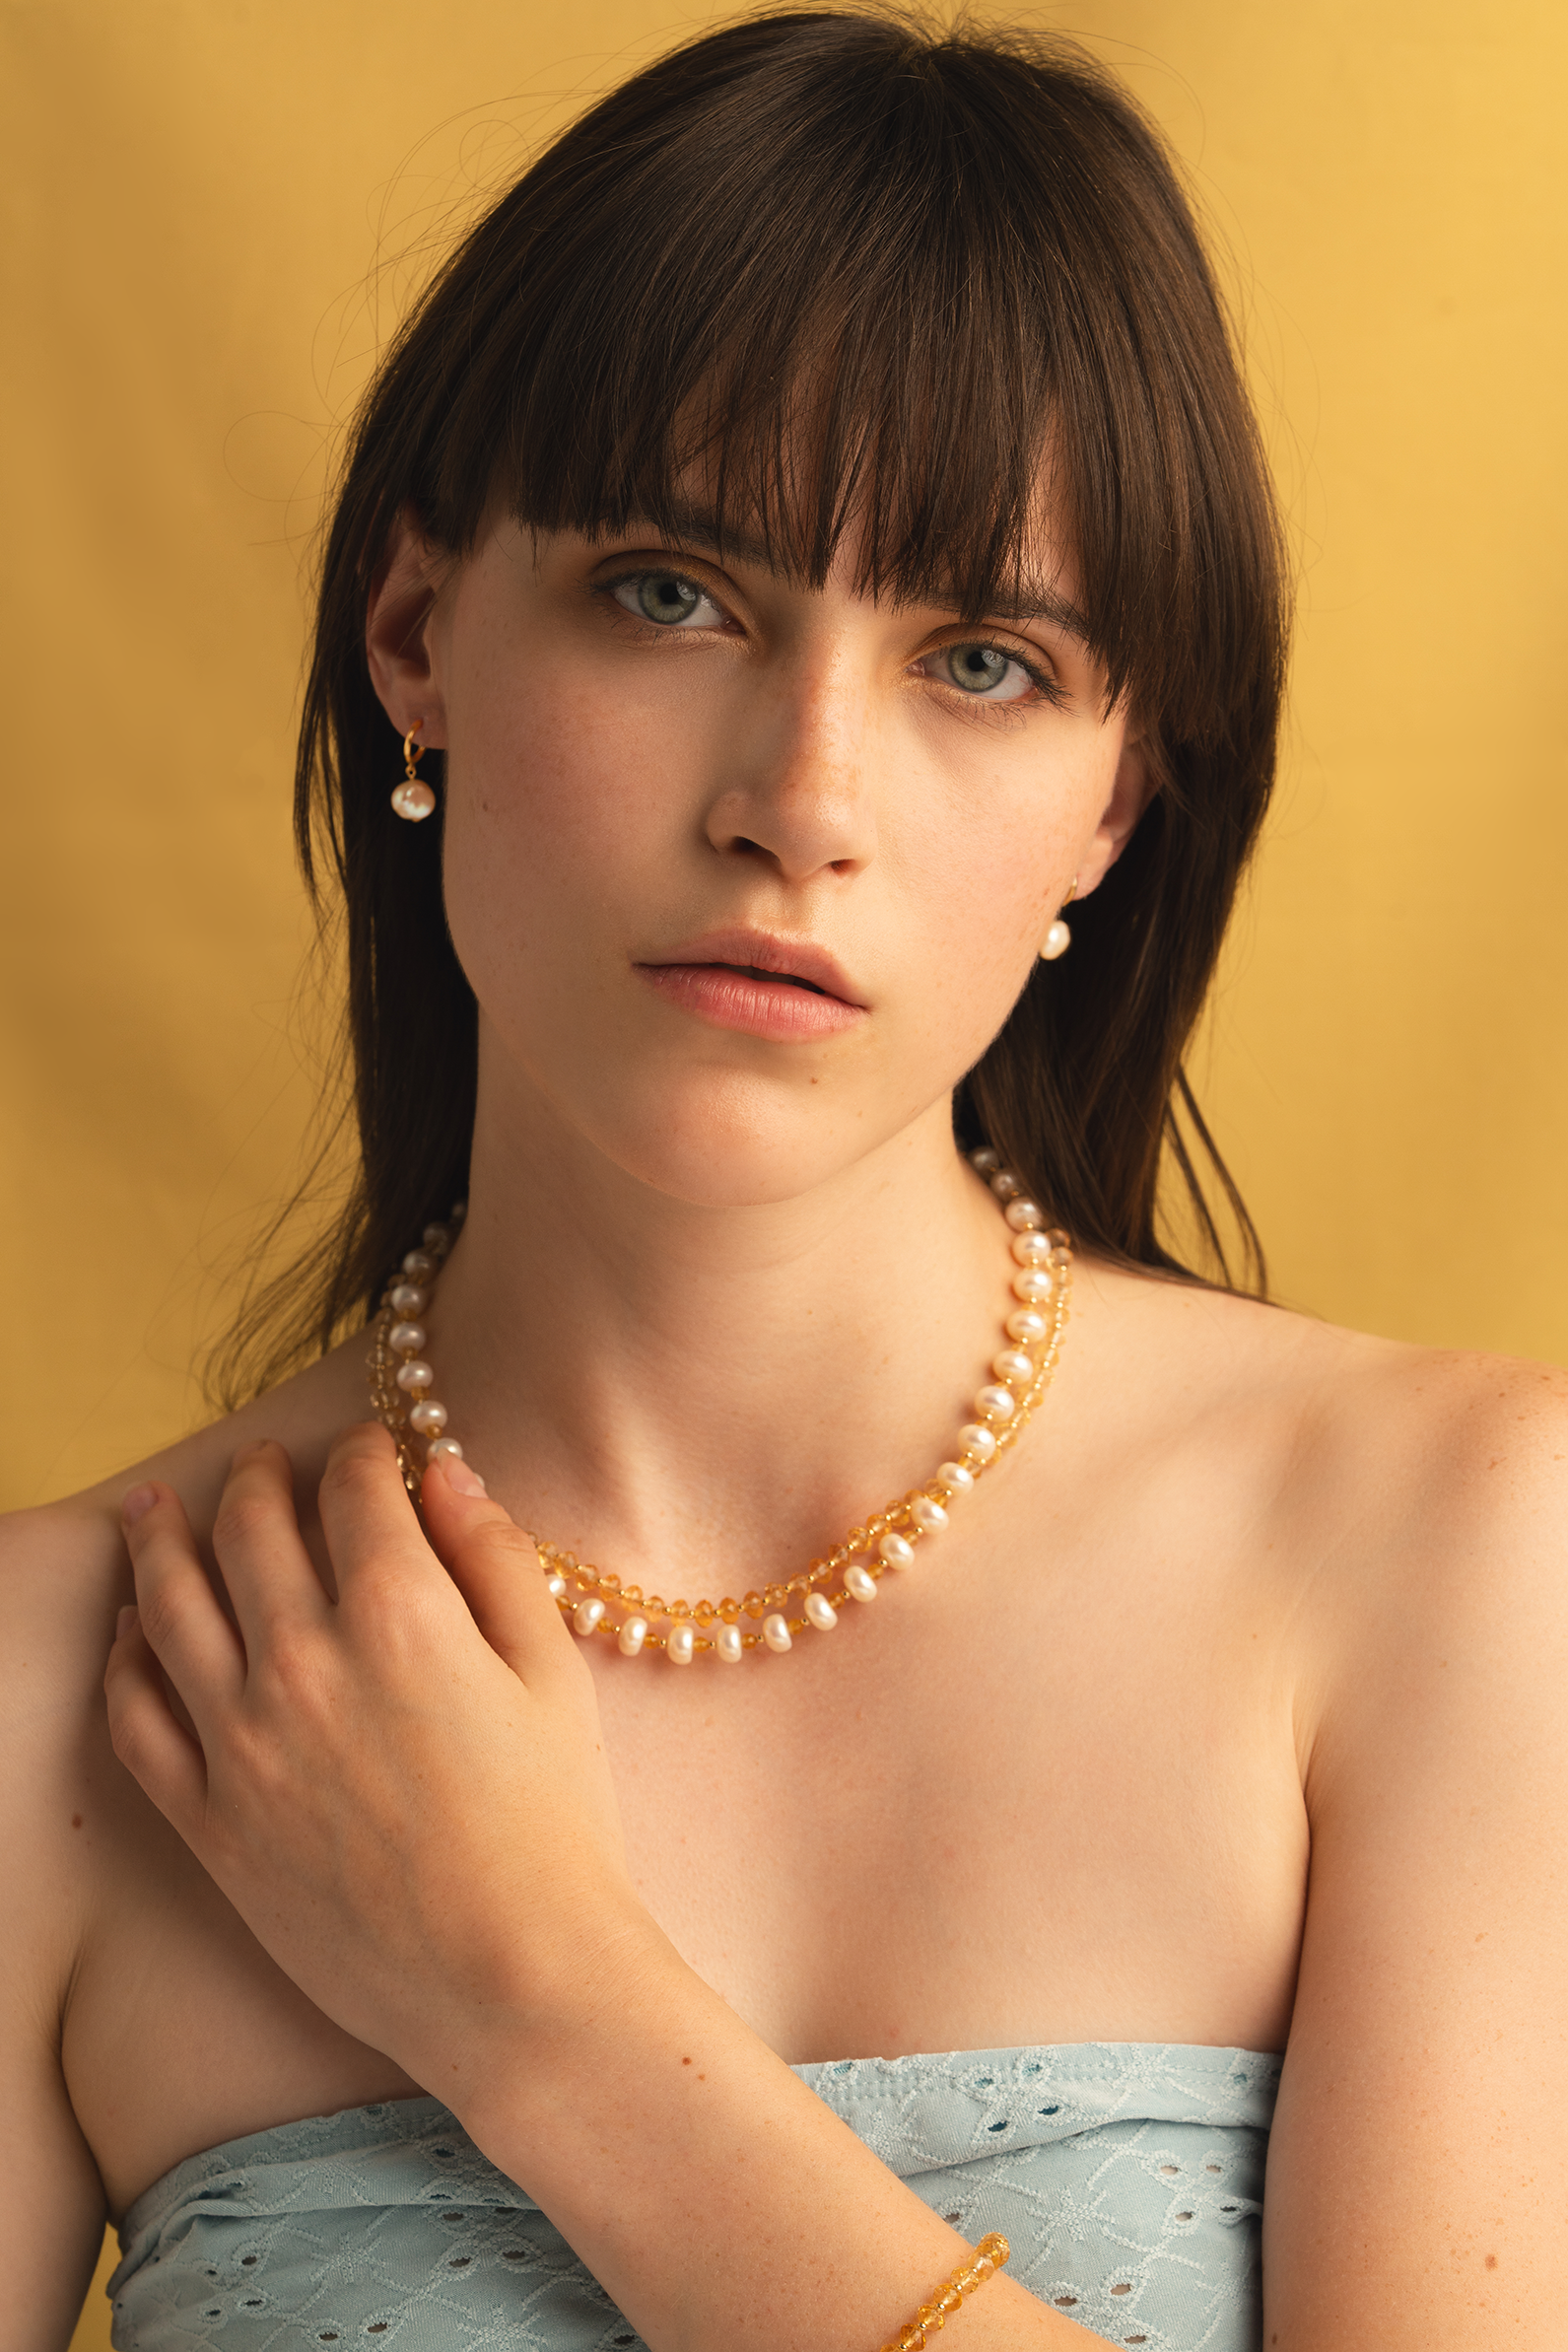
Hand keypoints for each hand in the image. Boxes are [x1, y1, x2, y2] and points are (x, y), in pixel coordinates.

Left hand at [104, 1425, 662, 2102]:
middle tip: (262, 1462)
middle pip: (249, 1530)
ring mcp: (243, 1743)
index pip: (354, 1490)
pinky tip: (131, 1629)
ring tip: (152, 1507)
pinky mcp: (210, 1821)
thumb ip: (496, 1558)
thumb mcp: (552, 1672)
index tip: (368, 1451)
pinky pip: (137, 1719)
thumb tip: (444, 1473)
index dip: (360, 1453)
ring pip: (170, 1607)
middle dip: (257, 1479)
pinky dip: (125, 1660)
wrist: (512, 1981)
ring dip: (159, 1541)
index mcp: (399, 1613)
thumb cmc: (556, 1828)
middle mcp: (304, 1661)